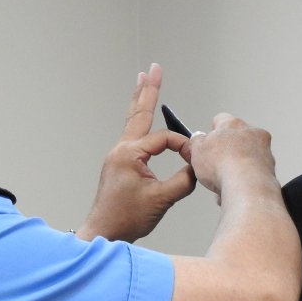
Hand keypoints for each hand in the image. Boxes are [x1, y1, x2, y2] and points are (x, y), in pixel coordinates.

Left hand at [77, 64, 196, 242]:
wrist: (104, 232)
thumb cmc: (127, 218)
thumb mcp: (161, 199)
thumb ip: (183, 180)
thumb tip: (197, 167)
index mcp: (129, 154)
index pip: (162, 140)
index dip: (182, 147)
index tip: (194, 159)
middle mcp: (121, 150)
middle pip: (139, 113)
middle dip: (148, 89)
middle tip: (154, 68)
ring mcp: (119, 156)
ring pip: (133, 122)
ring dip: (140, 100)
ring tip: (143, 79)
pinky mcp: (120, 164)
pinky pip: (133, 136)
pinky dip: (139, 120)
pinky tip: (141, 116)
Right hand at [185, 113, 277, 204]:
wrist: (247, 187)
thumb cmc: (224, 166)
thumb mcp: (197, 151)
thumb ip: (196, 141)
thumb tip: (197, 139)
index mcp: (232, 124)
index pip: (221, 120)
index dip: (212, 132)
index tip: (208, 142)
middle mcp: (252, 133)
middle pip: (237, 138)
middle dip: (227, 151)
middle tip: (216, 165)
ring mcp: (264, 150)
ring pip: (247, 157)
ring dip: (238, 166)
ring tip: (225, 181)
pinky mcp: (271, 168)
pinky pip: (254, 172)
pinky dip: (246, 179)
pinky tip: (235, 189)